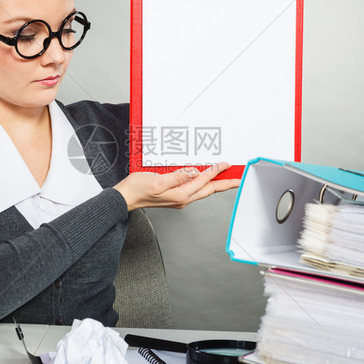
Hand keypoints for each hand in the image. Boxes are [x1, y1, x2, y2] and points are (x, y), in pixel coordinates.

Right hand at [114, 162, 240, 210]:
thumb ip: (177, 177)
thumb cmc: (137, 189)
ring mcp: (179, 199)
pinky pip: (195, 190)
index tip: (226, 164)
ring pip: (203, 190)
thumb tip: (194, 172)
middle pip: (209, 189)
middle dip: (224, 183)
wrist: (126, 198)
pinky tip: (205, 179)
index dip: (216, 171)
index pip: (203, 180)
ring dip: (215, 184)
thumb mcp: (157, 180)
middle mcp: (182, 199)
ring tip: (226, 178)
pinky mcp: (174, 196)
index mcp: (180, 194)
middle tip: (237, 178)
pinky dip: (204, 184)